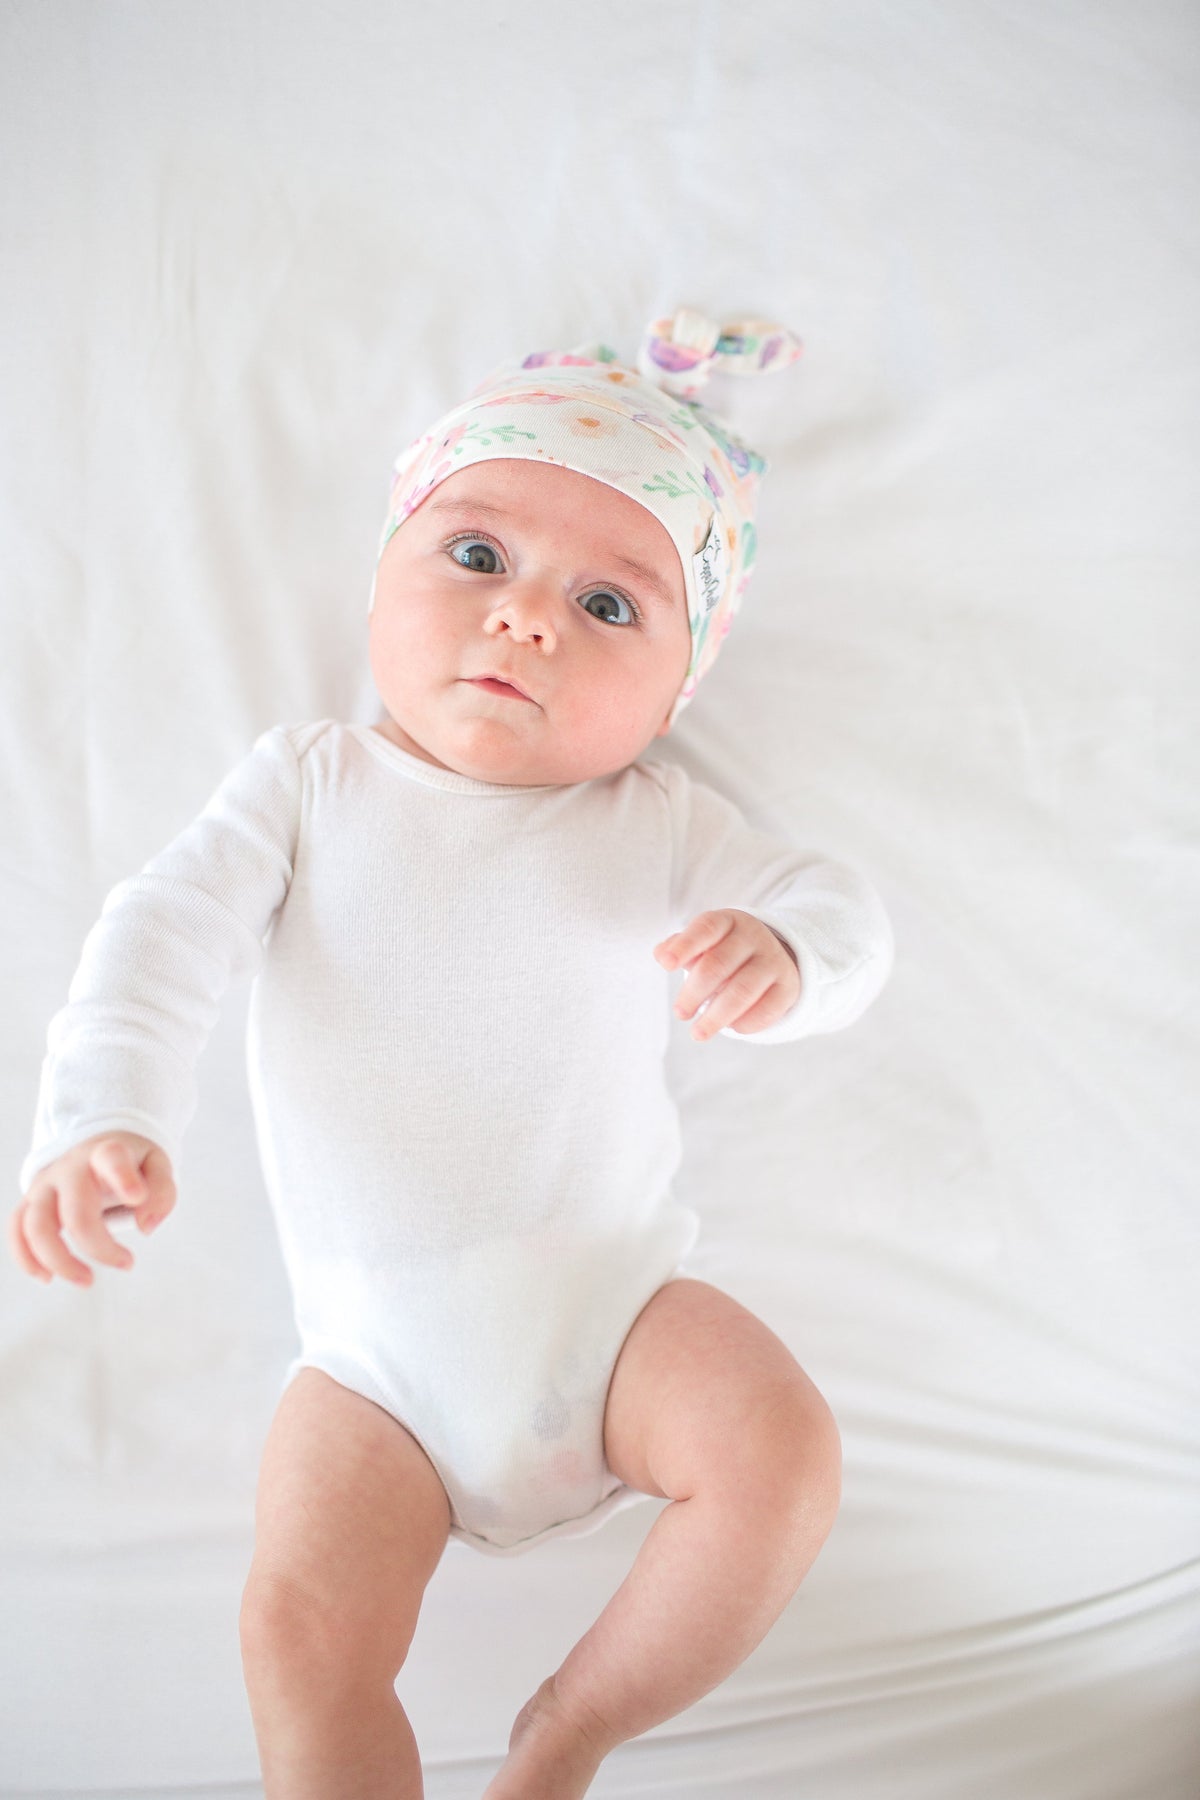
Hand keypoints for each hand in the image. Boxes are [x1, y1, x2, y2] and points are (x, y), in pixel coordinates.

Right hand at [8, 1132, 175, 1287]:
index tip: (136, 1198)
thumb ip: (161, 1192)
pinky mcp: (31, 1202)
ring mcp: (45, 1185)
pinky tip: (47, 1277)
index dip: (122, 1177)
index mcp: (106, 1153)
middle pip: (74, 1210)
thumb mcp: (157, 1165)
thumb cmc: (130, 1163)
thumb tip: (146, 1227)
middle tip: (127, 1264)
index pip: (110, 1158)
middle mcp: (70, 1168)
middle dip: (98, 1246)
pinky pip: (16, 1229)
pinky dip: (25, 1257)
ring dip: (58, 1260)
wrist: (95, 1148)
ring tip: (86, 1280)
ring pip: (36, 1225)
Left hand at [654, 909, 800, 1041]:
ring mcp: (773, 961)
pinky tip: (731, 1027)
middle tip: (680, 1013)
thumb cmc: (724, 951)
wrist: (772, 956)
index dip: (685, 946)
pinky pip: (767, 1009)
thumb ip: (679, 947)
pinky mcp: (787, 987)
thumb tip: (661, 954)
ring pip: (742, 990)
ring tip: (698, 1033)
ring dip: (717, 1016)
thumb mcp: (703, 942)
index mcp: (728, 922)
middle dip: (694, 992)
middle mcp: (753, 937)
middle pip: (719, 965)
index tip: (666, 965)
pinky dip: (745, 1023)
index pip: (706, 928)